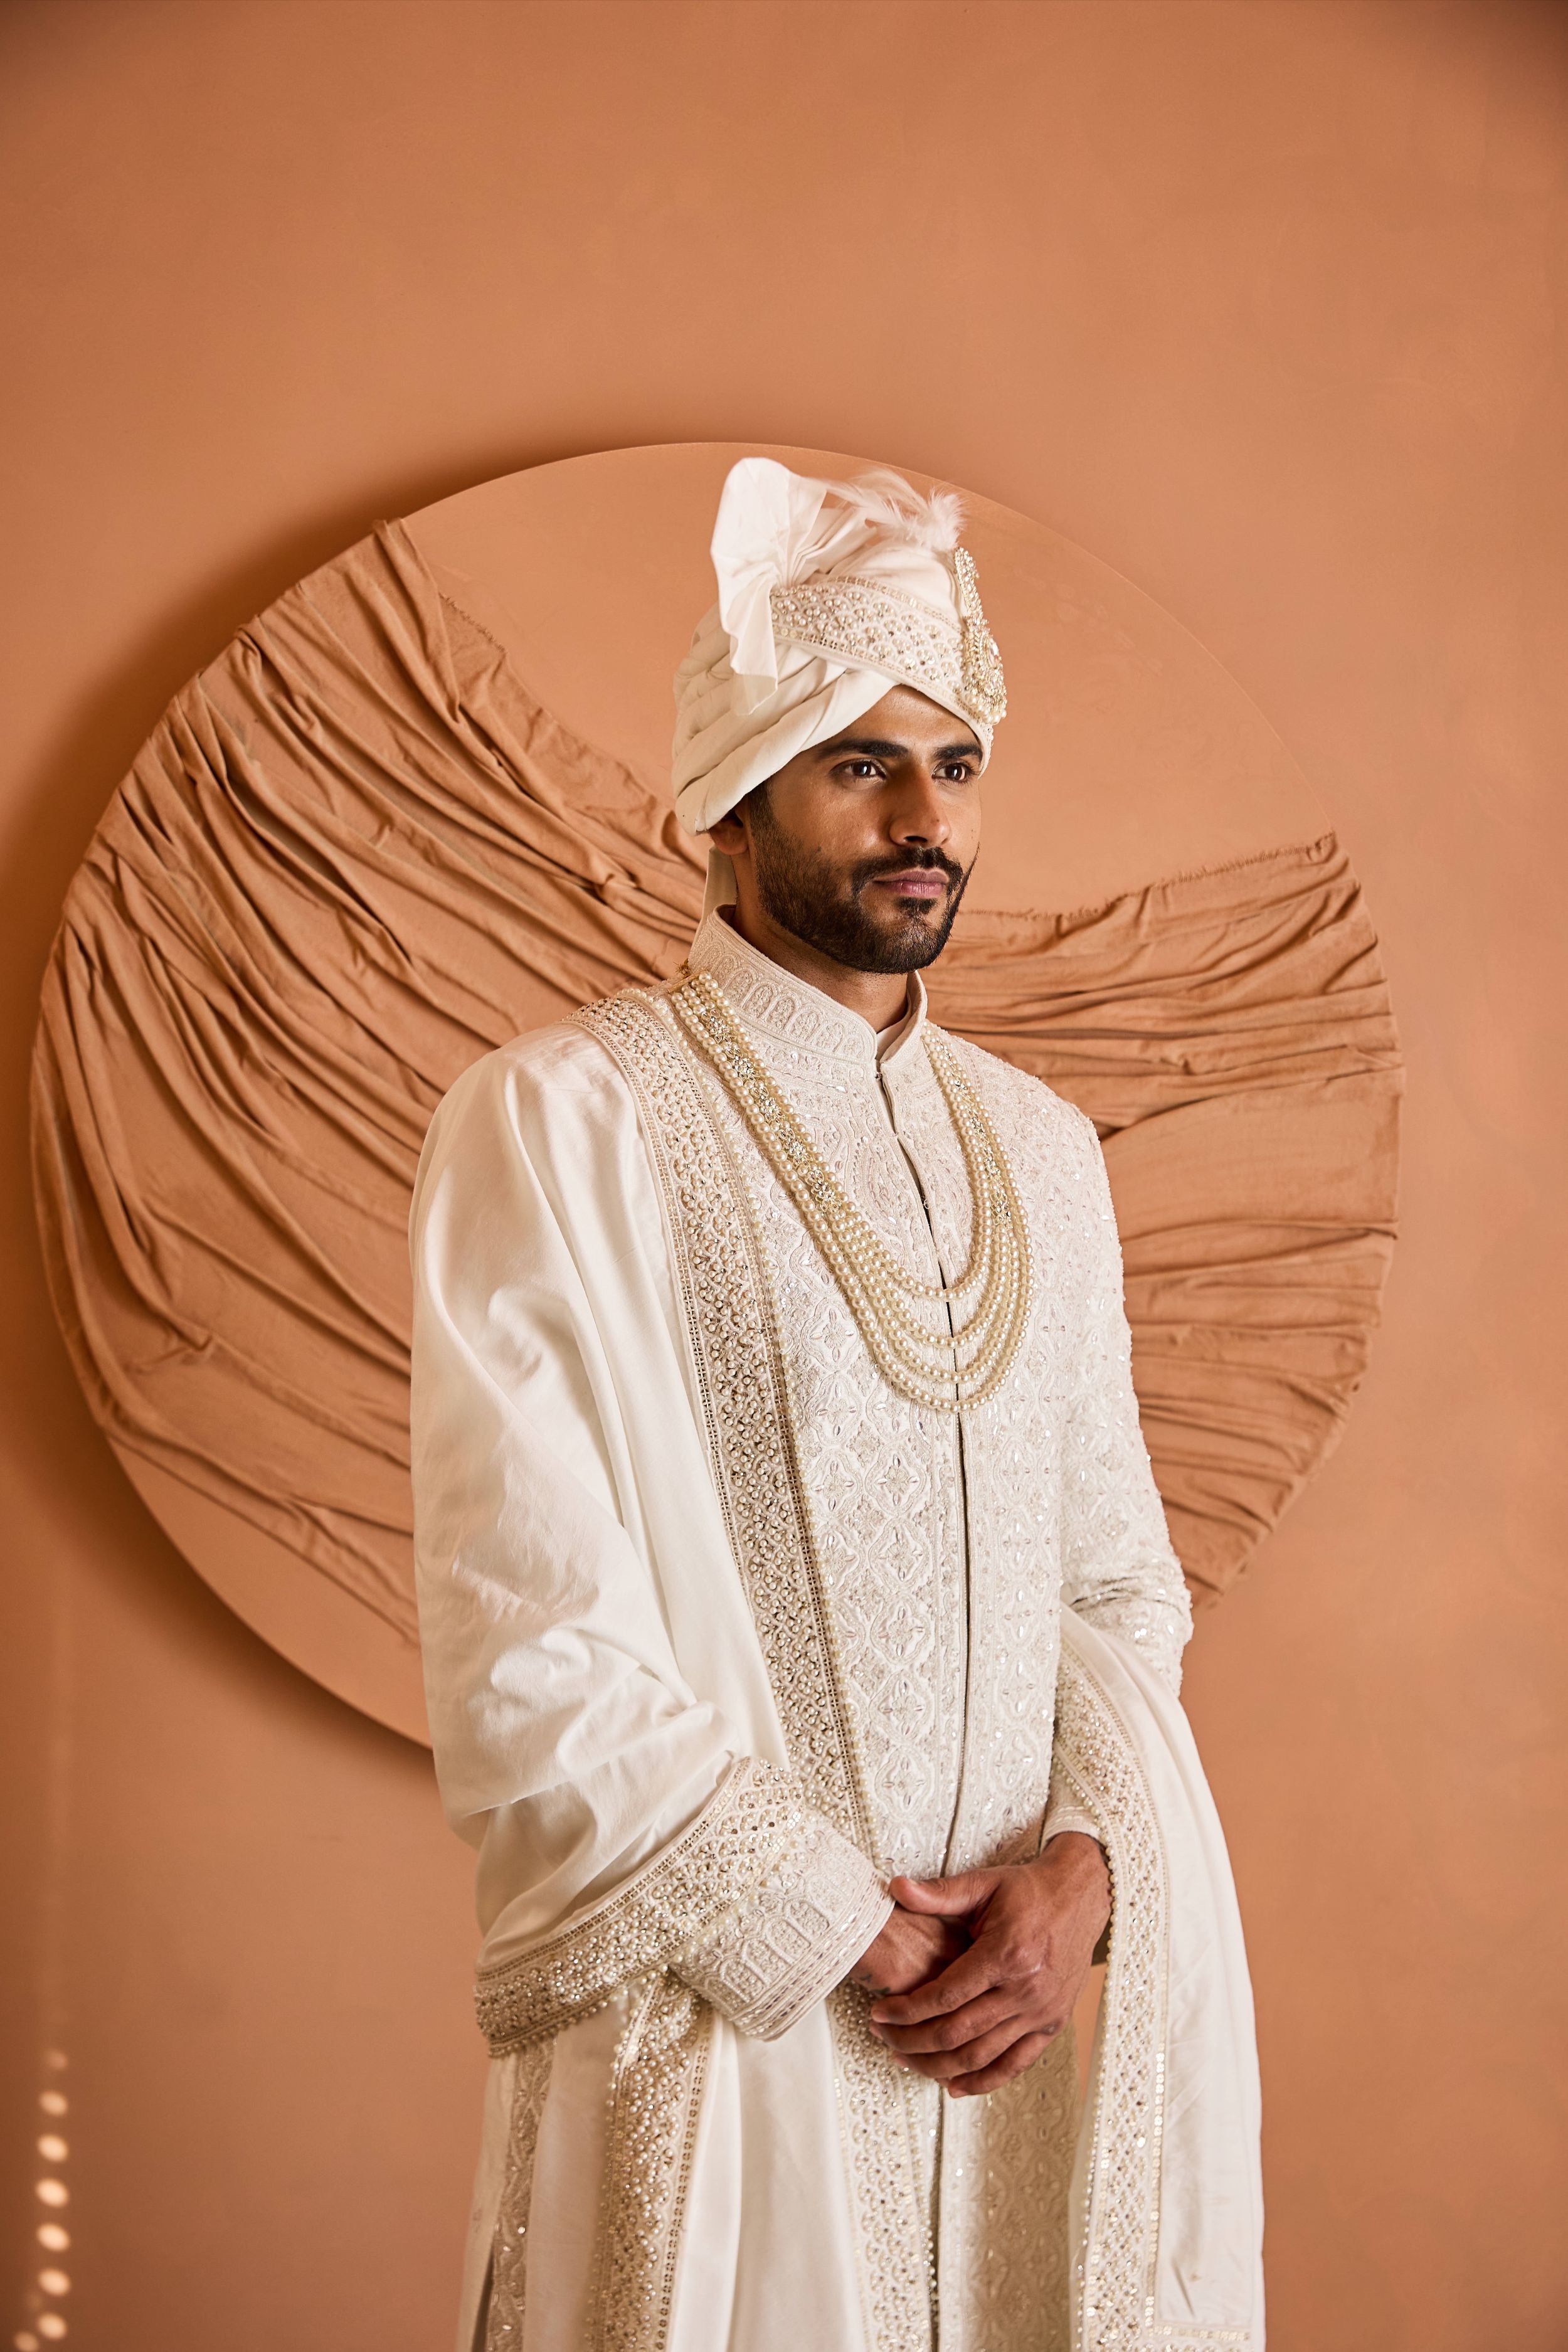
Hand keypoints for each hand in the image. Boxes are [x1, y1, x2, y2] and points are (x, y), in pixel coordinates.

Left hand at [866, 1832, 1110, 2096]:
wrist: (1080, 1898)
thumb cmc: (1030, 1891)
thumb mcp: (983, 1884)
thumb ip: (938, 1893)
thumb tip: (896, 1888)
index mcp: (1005, 1954)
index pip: (945, 1996)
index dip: (906, 2010)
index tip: (880, 2013)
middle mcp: (1025, 1990)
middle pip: (957, 2033)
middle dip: (912, 2041)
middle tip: (883, 2037)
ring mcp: (1041, 2012)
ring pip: (980, 2057)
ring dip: (938, 2065)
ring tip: (906, 2058)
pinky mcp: (1051, 2025)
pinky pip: (1014, 2065)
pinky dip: (982, 2081)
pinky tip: (953, 2085)